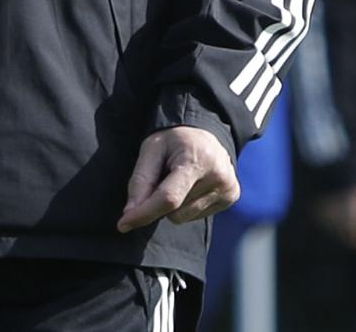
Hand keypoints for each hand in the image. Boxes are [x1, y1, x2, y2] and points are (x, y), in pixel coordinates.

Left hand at [116, 126, 239, 232]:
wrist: (206, 132)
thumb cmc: (175, 140)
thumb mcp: (151, 149)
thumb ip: (140, 180)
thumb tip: (131, 213)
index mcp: (197, 159)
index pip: (169, 197)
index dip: (144, 213)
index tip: (123, 224)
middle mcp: (218, 175)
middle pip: (174, 211)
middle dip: (159, 202)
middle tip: (164, 176)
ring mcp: (228, 187)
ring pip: (183, 217)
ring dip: (174, 205)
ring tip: (180, 180)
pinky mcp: (232, 196)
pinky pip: (196, 217)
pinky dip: (187, 206)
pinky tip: (193, 185)